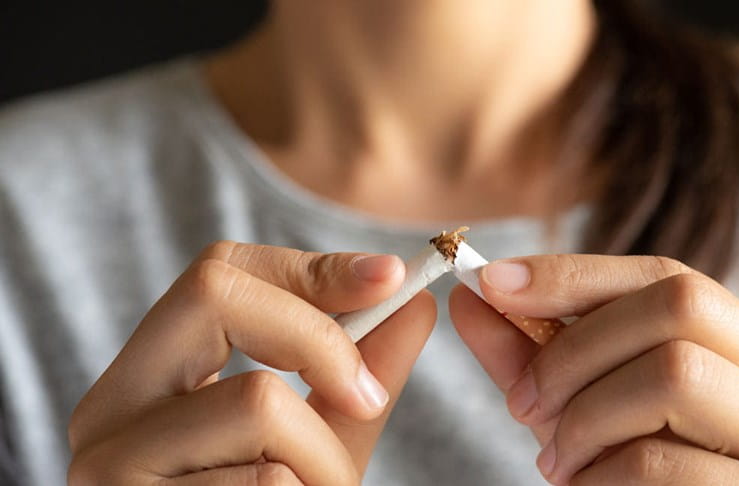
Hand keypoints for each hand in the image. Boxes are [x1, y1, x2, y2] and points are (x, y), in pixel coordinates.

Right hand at [68, 241, 435, 484]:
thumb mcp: (321, 440)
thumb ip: (361, 373)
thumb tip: (415, 302)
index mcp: (153, 377)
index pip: (220, 272)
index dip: (312, 267)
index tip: (392, 279)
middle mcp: (110, 408)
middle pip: (215, 293)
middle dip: (318, 339)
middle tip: (366, 398)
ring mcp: (110, 465)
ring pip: (259, 402)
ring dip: (322, 460)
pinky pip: (264, 481)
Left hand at [449, 255, 738, 484]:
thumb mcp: (591, 407)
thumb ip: (537, 354)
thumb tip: (469, 296)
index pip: (668, 275)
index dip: (574, 274)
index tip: (492, 283)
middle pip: (681, 305)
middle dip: (576, 347)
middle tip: (523, 402)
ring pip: (676, 373)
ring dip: (587, 415)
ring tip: (557, 461)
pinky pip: (666, 462)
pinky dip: (604, 473)